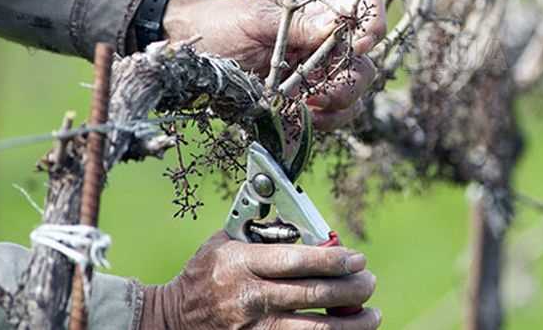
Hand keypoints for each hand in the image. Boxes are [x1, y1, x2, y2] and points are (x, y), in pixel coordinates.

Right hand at [140, 231, 380, 329]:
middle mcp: (249, 298)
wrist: (170, 320)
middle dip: (351, 289)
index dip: (333, 260)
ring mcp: (253, 329)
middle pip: (312, 294)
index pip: (297, 261)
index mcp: (243, 264)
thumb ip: (261, 231)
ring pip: (314, 329)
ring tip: (372, 315)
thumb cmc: (203, 275)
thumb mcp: (224, 242)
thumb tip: (305, 223)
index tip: (357, 258)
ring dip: (351, 324)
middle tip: (369, 282)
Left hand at [163, 0, 385, 129]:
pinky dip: (322, 123)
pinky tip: (300, 118)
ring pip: (353, 96)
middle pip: (365, 65)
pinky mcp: (303, 105)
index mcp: (318, 17)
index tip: (360, 42)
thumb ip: (296, 23)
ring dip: (338, 105)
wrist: (194, 55)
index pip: (363, 12)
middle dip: (352, 81)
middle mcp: (324, 48)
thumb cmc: (224, 25)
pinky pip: (331, 119)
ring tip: (308, 106)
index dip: (372, 25)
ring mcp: (316, 78)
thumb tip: (335, 24)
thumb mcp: (256, 18)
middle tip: (323, 91)